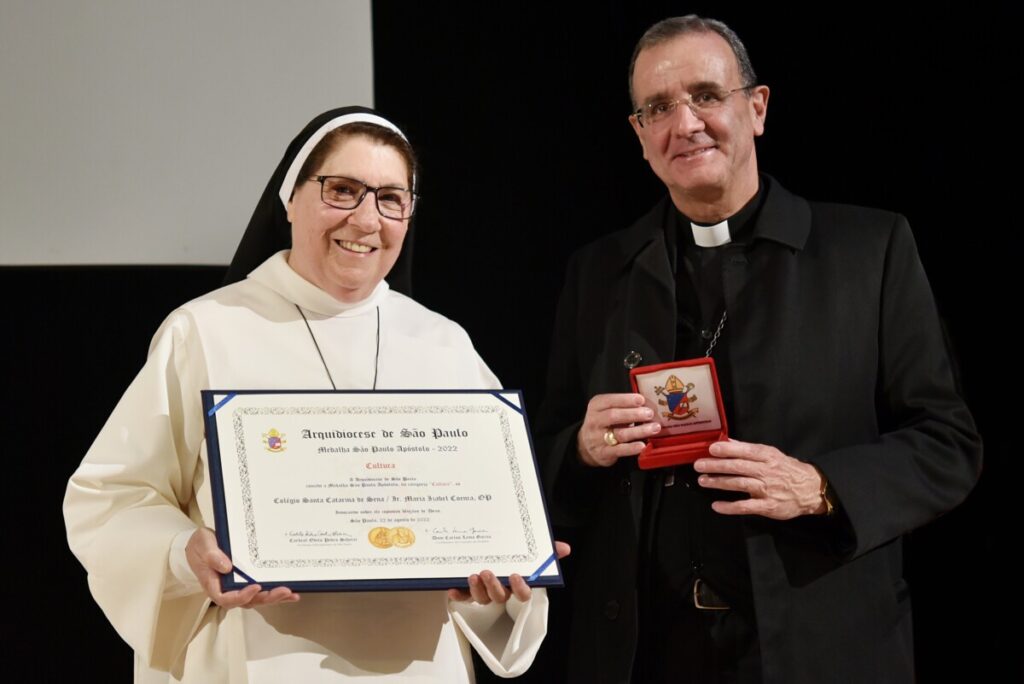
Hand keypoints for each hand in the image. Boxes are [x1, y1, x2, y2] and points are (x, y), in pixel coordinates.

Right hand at [185, 527, 299, 607]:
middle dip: (266, 598)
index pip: (226, 598)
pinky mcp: (247, 582)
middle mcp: (227, 589)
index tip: (255, 587)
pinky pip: (261, 590)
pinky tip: (290, 592)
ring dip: (274, 598)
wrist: (202, 544)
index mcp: (213, 584)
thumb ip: (212, 555)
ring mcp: (238, 587)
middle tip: (283, 591)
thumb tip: (227, 567)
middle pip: (247, 601)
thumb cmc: (200, 545)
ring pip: (256, 598)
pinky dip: (275, 592)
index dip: (241, 596)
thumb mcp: (202, 544)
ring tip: (291, 594)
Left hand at [448, 541, 570, 603]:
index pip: (523, 594)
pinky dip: (458, 594)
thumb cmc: (512, 554)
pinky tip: (453, 589)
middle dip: (493, 586)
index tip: (515, 576)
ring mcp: (484, 591)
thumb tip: (564, 548)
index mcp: (516, 583)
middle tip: (487, 572)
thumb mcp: (530, 550)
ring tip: (473, 575)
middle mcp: (501, 590)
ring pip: (481, 598)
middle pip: (499, 597)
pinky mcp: (468, 590)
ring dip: (477, 589)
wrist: (488, 549)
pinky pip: (463, 597)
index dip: (520, 588)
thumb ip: (547, 551)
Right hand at [576, 393, 660, 466]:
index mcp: (596, 406)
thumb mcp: (606, 410)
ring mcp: (598, 438)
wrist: (586, 446)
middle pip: (614, 416)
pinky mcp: (603, 453)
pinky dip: (631, 448)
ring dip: (639, 431)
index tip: (641, 400)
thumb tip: (647, 405)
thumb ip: (623, 406)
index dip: (626, 400)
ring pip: (619, 433)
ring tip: (654, 428)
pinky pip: (619, 450)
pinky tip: (642, 445)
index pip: (610, 400)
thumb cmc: (603, 424)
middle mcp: (595, 421)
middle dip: (634, 414)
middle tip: (649, 414)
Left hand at [693, 439, 826, 519]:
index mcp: (767, 456)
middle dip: (717, 465)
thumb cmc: (787, 470)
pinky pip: (746, 507)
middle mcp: (766, 471)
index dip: (728, 449)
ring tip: (703, 481)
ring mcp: (767, 490)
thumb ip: (748, 449)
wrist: (811, 490)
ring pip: (739, 485)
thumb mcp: (771, 454)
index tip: (711, 448)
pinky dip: (730, 507)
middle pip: (739, 467)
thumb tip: (728, 441)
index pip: (745, 451)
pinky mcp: (767, 506)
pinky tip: (716, 505)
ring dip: (719, 483)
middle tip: (699, 465)